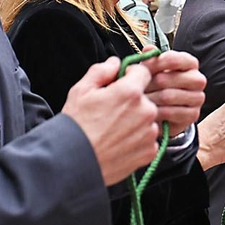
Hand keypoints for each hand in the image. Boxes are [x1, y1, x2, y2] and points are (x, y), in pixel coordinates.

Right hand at [62, 57, 159, 186]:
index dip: (131, 76)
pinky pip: (148, 139)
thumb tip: (114, 63)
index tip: (121, 84)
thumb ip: (101, 71)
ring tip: (113, 131)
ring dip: (136, 121)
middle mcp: (145, 111)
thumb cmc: (76, 125)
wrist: (75, 161)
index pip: (143, 72)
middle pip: (145, 98)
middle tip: (111, 112)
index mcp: (130, 92)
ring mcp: (149, 133)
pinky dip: (137, 140)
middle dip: (131, 102)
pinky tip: (118, 143)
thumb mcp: (81, 90)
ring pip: (147, 119)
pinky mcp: (149, 152)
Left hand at [140, 51, 206, 130]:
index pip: (174, 59)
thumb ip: (150, 59)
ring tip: (139, 101)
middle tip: (136, 88)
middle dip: (150, 84)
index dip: (155, 64)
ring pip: (170, 96)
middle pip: (171, 78)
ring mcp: (198, 97)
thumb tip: (148, 50)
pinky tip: (149, 112)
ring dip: (151, 99)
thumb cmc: (156, 86)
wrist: (160, 111)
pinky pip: (172, 112)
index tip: (141, 69)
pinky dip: (157, 113)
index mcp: (189, 63)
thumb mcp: (151, 70)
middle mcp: (197, 79)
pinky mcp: (194, 115)